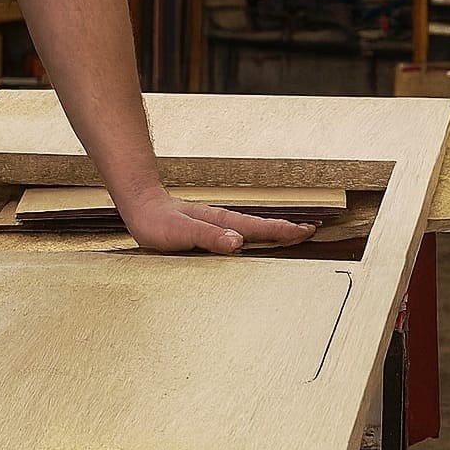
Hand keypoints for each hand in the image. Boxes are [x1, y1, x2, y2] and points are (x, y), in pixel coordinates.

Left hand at [118, 185, 317, 255]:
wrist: (141, 207)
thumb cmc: (157, 223)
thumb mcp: (182, 234)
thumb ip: (209, 238)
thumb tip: (237, 242)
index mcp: (221, 223)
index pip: (258, 228)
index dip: (282, 231)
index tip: (306, 231)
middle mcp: (222, 222)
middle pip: (260, 227)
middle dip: (285, 229)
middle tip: (309, 232)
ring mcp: (216, 224)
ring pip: (251, 228)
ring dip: (272, 231)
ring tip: (291, 234)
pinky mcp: (208, 229)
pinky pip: (238, 232)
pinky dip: (253, 234)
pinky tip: (253, 239)